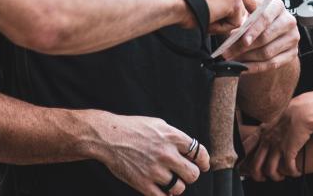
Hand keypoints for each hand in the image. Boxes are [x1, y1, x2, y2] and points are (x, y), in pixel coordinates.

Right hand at [90, 112, 210, 195]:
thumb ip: (175, 136)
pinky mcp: (142, 183)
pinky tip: (163, 191)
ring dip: (177, 187)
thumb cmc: (132, 128)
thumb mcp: (158, 124)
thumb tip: (188, 149)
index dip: (204, 162)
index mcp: (172, 137)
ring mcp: (155, 170)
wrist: (108, 136)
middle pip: (193, 174)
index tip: (203, 165)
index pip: (199, 153)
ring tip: (172, 182)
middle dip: (191, 175)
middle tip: (185, 174)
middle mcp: (166, 154)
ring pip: (179, 188)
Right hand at [178, 0, 252, 31]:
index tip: (247, 9)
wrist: (175, 1)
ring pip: (237, 14)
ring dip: (224, 22)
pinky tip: (210, 22)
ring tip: (207, 21)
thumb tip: (223, 12)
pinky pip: (235, 23)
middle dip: (241, 11)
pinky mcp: (235, 0)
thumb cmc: (180, 1)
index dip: (238, 1)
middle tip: (239, 21)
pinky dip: (223, 28)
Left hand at [221, 0, 298, 73]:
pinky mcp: (292, 53)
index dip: (253, 30)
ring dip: (247, 58)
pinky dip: (255, 67)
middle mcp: (289, 21)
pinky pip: (272, 64)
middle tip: (228, 53)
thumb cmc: (256, 19)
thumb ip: (242, 21)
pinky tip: (243, 68)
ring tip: (232, 59)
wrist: (270, 30)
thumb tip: (232, 35)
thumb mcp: (249, 14)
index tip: (242, 40)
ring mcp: (293, 38)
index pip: (265, 17)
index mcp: (277, 6)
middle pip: (266, 37)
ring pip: (268, 53)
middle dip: (244, 47)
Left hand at [241, 99, 312, 180]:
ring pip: (270, 170)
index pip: (245, 150)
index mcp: (261, 133)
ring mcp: (277, 146)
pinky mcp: (289, 151)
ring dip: (276, 177)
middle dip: (258, 176)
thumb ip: (266, 131)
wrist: (302, 111)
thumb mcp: (272, 121)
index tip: (246, 167)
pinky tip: (296, 172)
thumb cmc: (291, 115)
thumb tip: (264, 138)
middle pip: (255, 165)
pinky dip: (292, 173)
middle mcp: (266, 141)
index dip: (243, 161)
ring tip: (282, 176)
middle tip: (264, 178)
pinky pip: (288, 168)